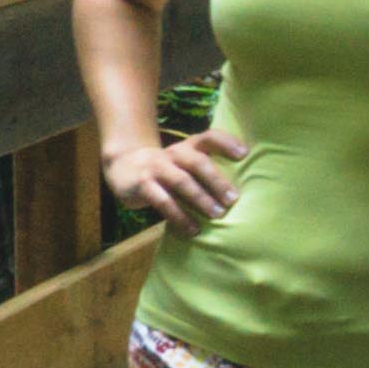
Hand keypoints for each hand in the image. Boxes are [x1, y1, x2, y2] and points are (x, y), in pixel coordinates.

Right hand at [119, 127, 249, 234]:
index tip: (245, 154)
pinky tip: (193, 230)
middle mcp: (174, 154)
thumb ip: (205, 170)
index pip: (209, 137)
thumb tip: (240, 194)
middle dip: (217, 180)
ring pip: (182, 181)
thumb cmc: (167, 169)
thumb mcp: (184, 163)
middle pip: (197, 162)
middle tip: (233, 199)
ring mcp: (157, 168)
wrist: (124, 166)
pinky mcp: (143, 185)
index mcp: (188, 146)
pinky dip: (180, 217)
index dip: (227, 142)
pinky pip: (164, 202)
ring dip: (201, 199)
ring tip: (217, 215)